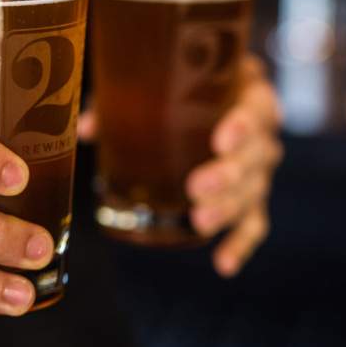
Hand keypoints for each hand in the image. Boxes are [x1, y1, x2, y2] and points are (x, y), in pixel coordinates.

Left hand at [78, 55, 282, 276]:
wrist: (211, 94)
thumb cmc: (182, 86)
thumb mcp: (157, 83)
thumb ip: (124, 100)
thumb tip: (85, 129)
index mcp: (247, 95)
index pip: (257, 109)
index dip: (243, 126)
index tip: (221, 140)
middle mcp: (259, 134)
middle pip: (255, 157)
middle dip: (227, 175)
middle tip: (196, 188)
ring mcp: (257, 169)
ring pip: (252, 191)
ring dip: (228, 209)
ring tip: (199, 221)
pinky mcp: (250, 197)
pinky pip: (252, 223)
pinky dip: (240, 244)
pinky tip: (223, 264)